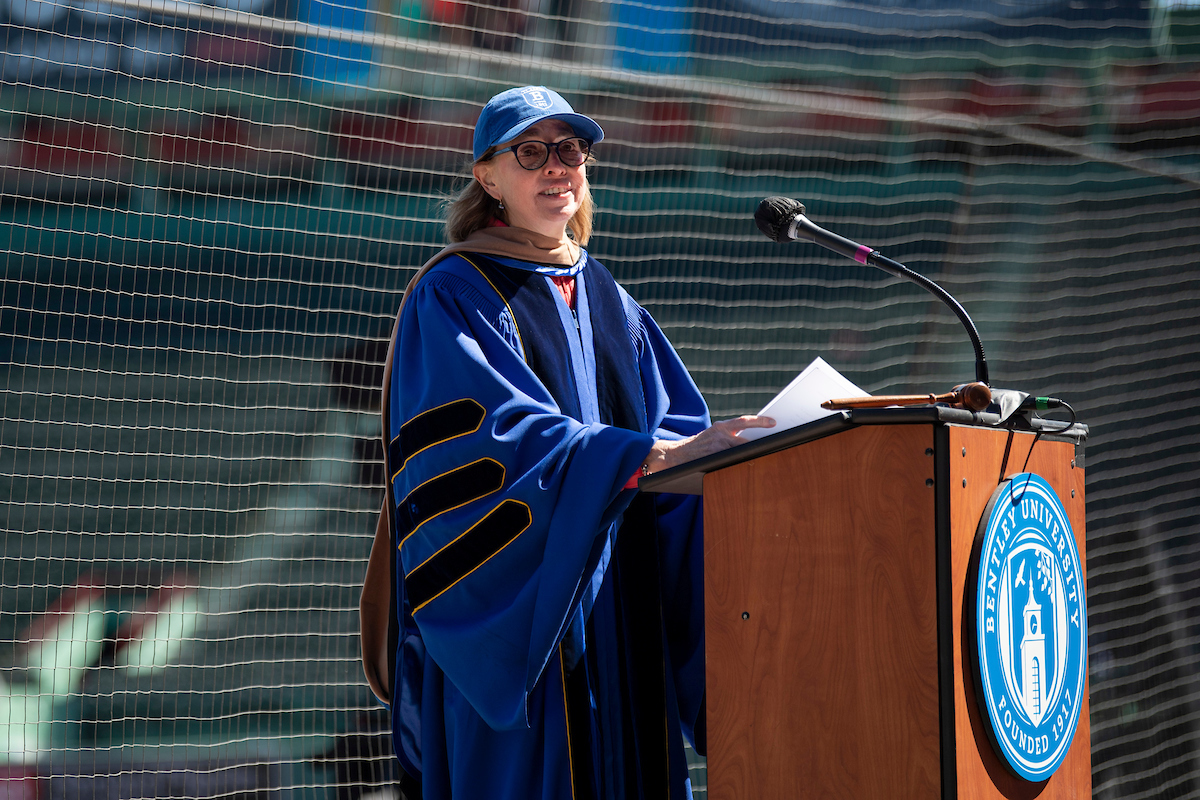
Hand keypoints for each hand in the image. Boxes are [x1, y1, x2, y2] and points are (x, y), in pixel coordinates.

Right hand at [642, 415, 775, 474]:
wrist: (674, 455)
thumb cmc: (696, 447)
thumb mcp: (711, 436)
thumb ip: (728, 436)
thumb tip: (749, 442)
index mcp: (720, 426)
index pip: (744, 421)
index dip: (760, 421)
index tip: (774, 422)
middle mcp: (719, 434)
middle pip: (746, 440)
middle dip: (760, 444)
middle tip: (777, 446)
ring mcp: (717, 447)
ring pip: (741, 452)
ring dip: (751, 456)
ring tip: (765, 459)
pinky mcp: (713, 458)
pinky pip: (731, 462)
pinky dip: (739, 465)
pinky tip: (748, 469)